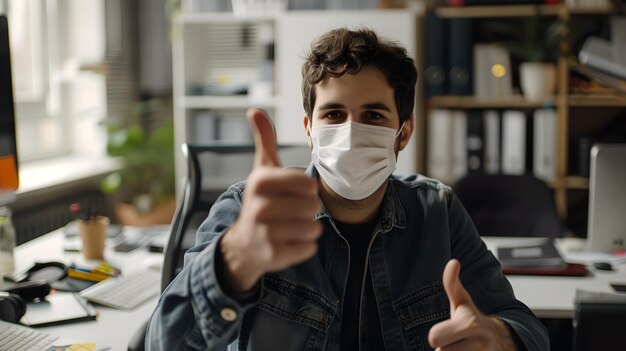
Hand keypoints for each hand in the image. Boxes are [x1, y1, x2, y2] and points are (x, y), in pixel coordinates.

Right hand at [220, 108, 322, 292]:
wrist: (243, 244)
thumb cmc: (260, 201)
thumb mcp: (261, 170)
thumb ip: (264, 140)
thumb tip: (255, 109)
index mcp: (260, 182)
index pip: (308, 182)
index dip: (306, 189)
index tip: (291, 193)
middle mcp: (259, 207)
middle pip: (314, 205)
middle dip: (308, 210)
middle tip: (290, 212)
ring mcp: (265, 233)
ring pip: (314, 227)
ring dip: (308, 228)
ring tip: (289, 227)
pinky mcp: (274, 255)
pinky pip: (310, 247)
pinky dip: (305, 246)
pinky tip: (287, 242)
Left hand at [428, 259, 516, 350]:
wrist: (500, 340)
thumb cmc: (473, 319)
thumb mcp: (462, 302)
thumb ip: (452, 284)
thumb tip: (453, 262)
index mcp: (470, 324)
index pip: (434, 337)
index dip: (436, 335)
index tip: (446, 332)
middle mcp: (479, 343)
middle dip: (444, 348)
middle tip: (453, 341)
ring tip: (460, 348)